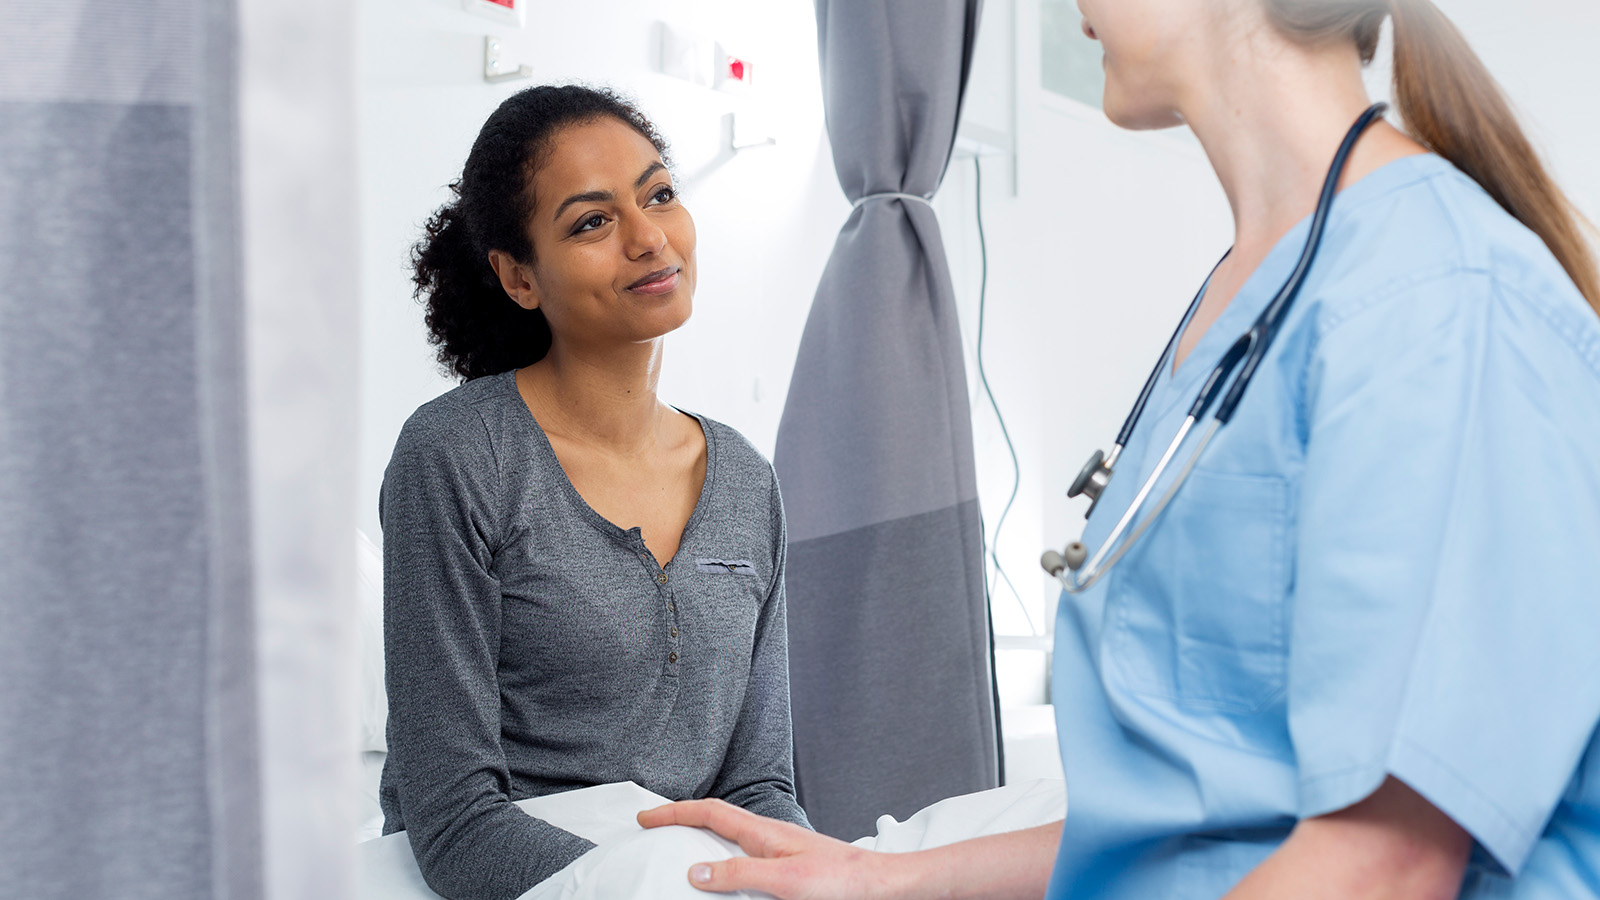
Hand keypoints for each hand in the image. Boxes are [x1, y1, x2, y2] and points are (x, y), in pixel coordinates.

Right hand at [637, 798, 908, 899]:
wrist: (881, 888)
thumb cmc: (841, 882)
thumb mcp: (785, 881)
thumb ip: (740, 874)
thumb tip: (696, 869)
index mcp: (765, 832)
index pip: (710, 812)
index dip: (675, 812)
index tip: (645, 817)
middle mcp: (770, 836)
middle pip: (717, 818)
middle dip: (683, 818)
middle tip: (655, 827)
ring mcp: (781, 849)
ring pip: (732, 835)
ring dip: (703, 836)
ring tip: (680, 847)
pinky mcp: (790, 866)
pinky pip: (746, 854)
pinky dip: (725, 856)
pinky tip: (725, 873)